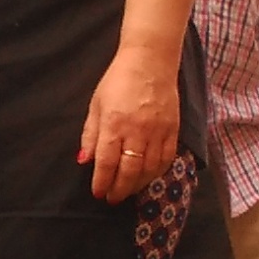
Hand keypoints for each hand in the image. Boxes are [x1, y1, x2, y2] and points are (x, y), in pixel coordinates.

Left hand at [79, 42, 182, 204]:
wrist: (150, 60)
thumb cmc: (119, 81)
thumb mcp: (97, 105)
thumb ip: (91, 134)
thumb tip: (85, 160)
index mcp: (114, 123)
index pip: (107, 161)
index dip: (102, 182)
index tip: (98, 193)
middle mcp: (137, 129)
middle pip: (130, 170)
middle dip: (120, 189)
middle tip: (112, 198)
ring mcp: (158, 130)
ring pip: (150, 168)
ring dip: (138, 184)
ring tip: (128, 190)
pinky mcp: (173, 128)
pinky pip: (167, 158)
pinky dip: (157, 172)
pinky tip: (148, 177)